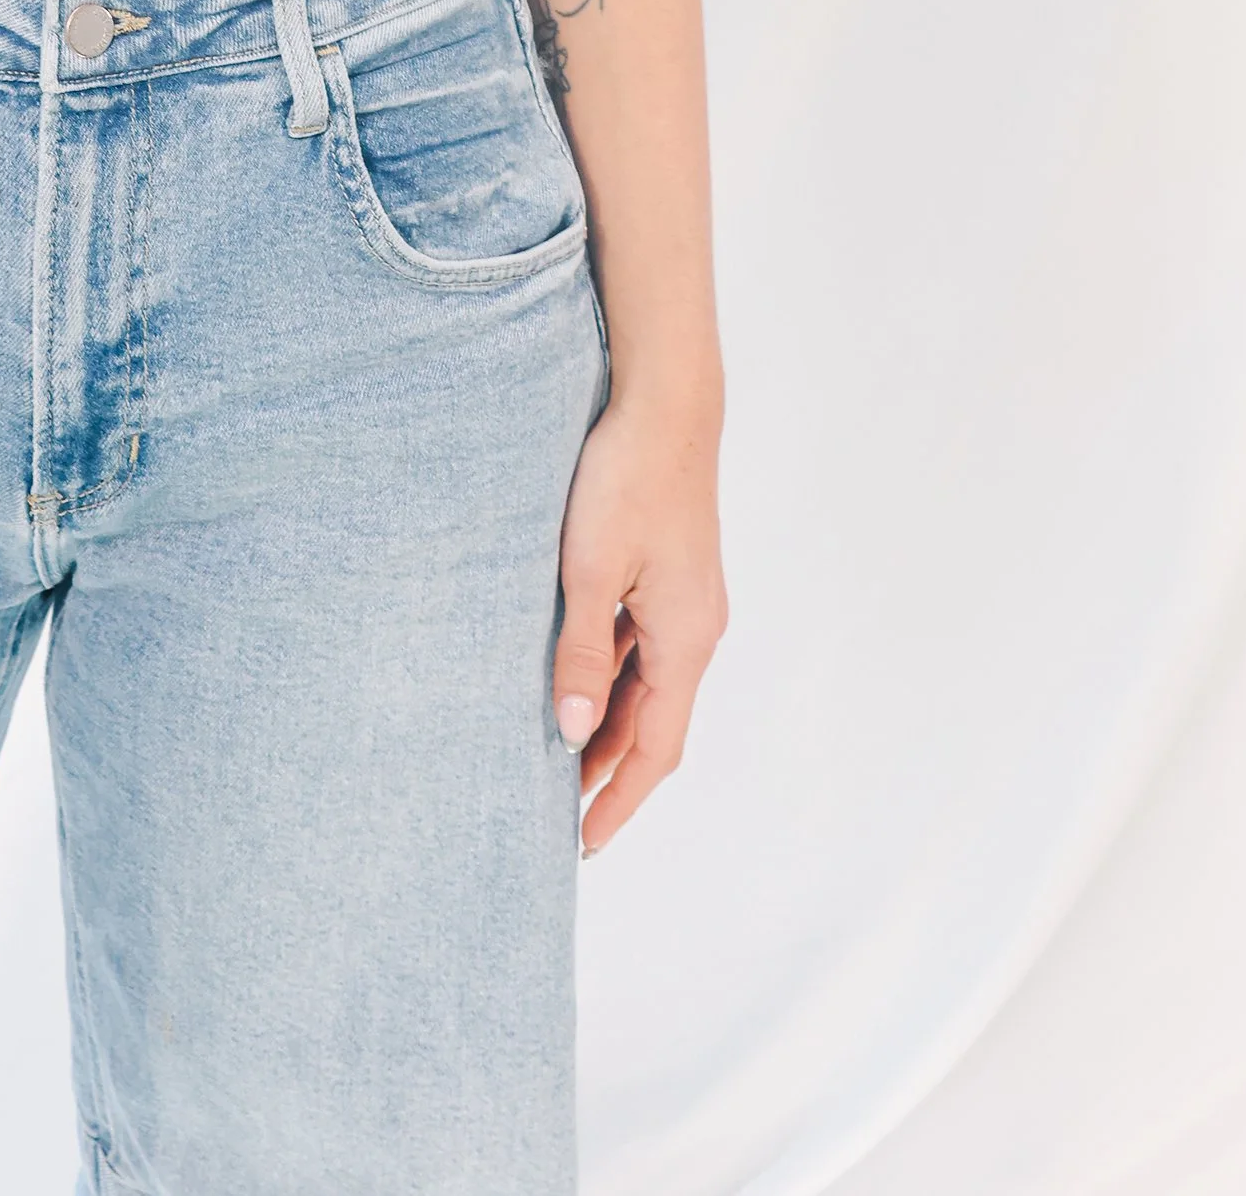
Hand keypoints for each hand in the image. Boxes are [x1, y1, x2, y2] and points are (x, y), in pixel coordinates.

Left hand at [551, 387, 725, 853]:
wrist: (665, 401)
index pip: (657, 750)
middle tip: (553, 811)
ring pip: (644, 682)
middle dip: (607, 769)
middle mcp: (695, 629)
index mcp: (686, 640)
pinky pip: (640, 644)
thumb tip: (568, 735)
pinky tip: (569, 673)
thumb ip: (580, 654)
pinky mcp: (669, 572)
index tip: (584, 844)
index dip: (620, 800)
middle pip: (652, 722)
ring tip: (550, 754)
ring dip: (604, 719)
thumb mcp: (591, 571)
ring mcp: (684, 600)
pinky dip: (608, 673)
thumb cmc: (626, 479)